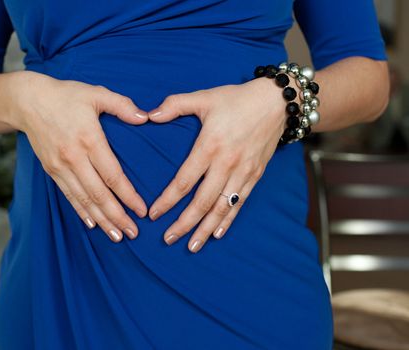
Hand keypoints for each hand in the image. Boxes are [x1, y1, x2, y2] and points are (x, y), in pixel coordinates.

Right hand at [14, 71, 149, 241]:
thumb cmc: (65, 95)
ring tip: (116, 236)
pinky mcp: (51, 171)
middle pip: (98, 194)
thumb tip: (145, 117)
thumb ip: (122, 105)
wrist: (27, 101)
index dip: (128, 195)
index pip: (112, 175)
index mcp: (88, 139)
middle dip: (117, 216)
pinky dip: (81, 212)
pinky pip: (68, 196)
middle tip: (133, 233)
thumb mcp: (96, 93)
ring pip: (83, 200)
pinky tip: (92, 224)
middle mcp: (73, 157)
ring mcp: (60, 167)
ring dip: (101, 220)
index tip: (142, 210)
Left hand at [146, 77, 287, 252]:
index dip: (167, 201)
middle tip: (168, 239)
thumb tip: (149, 114)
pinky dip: (228, 220)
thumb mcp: (204, 97)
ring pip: (222, 208)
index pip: (184, 181)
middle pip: (202, 202)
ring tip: (191, 246)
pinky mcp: (255, 175)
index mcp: (210, 146)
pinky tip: (217, 233)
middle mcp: (226, 164)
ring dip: (205, 229)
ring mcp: (243, 172)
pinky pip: (239, 203)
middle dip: (184, 223)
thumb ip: (175, 105)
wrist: (277, 102)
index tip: (153, 215)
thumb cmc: (237, 99)